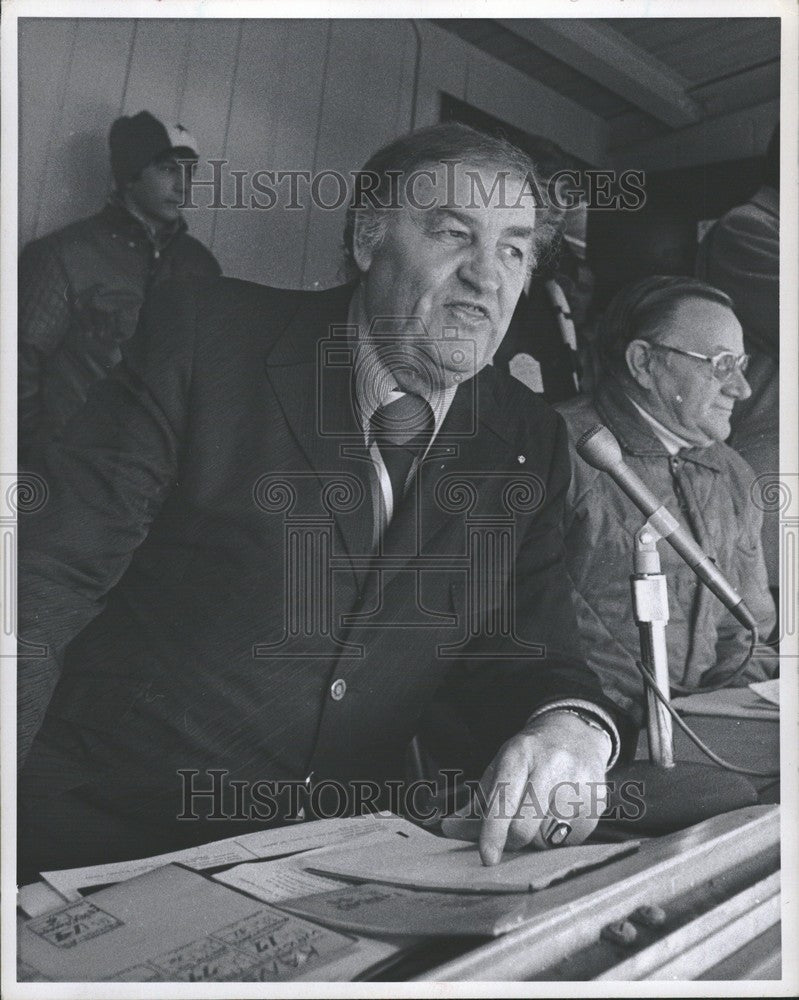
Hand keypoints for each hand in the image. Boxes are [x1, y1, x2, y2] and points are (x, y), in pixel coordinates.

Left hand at [440, 710, 611, 864]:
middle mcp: (551, 765)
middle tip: (514, 833)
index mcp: (519, 754)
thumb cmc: (531, 756)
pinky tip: (561, 815)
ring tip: (541, 816)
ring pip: (549, 838)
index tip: (488, 857)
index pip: (503, 801)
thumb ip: (477, 802)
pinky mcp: (597, 800)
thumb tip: (451, 829)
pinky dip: (562, 838)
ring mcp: (578, 782)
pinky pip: (573, 840)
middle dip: (515, 840)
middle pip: (525, 826)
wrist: (575, 733)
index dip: (493, 833)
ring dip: (539, 839)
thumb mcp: (500, 767)